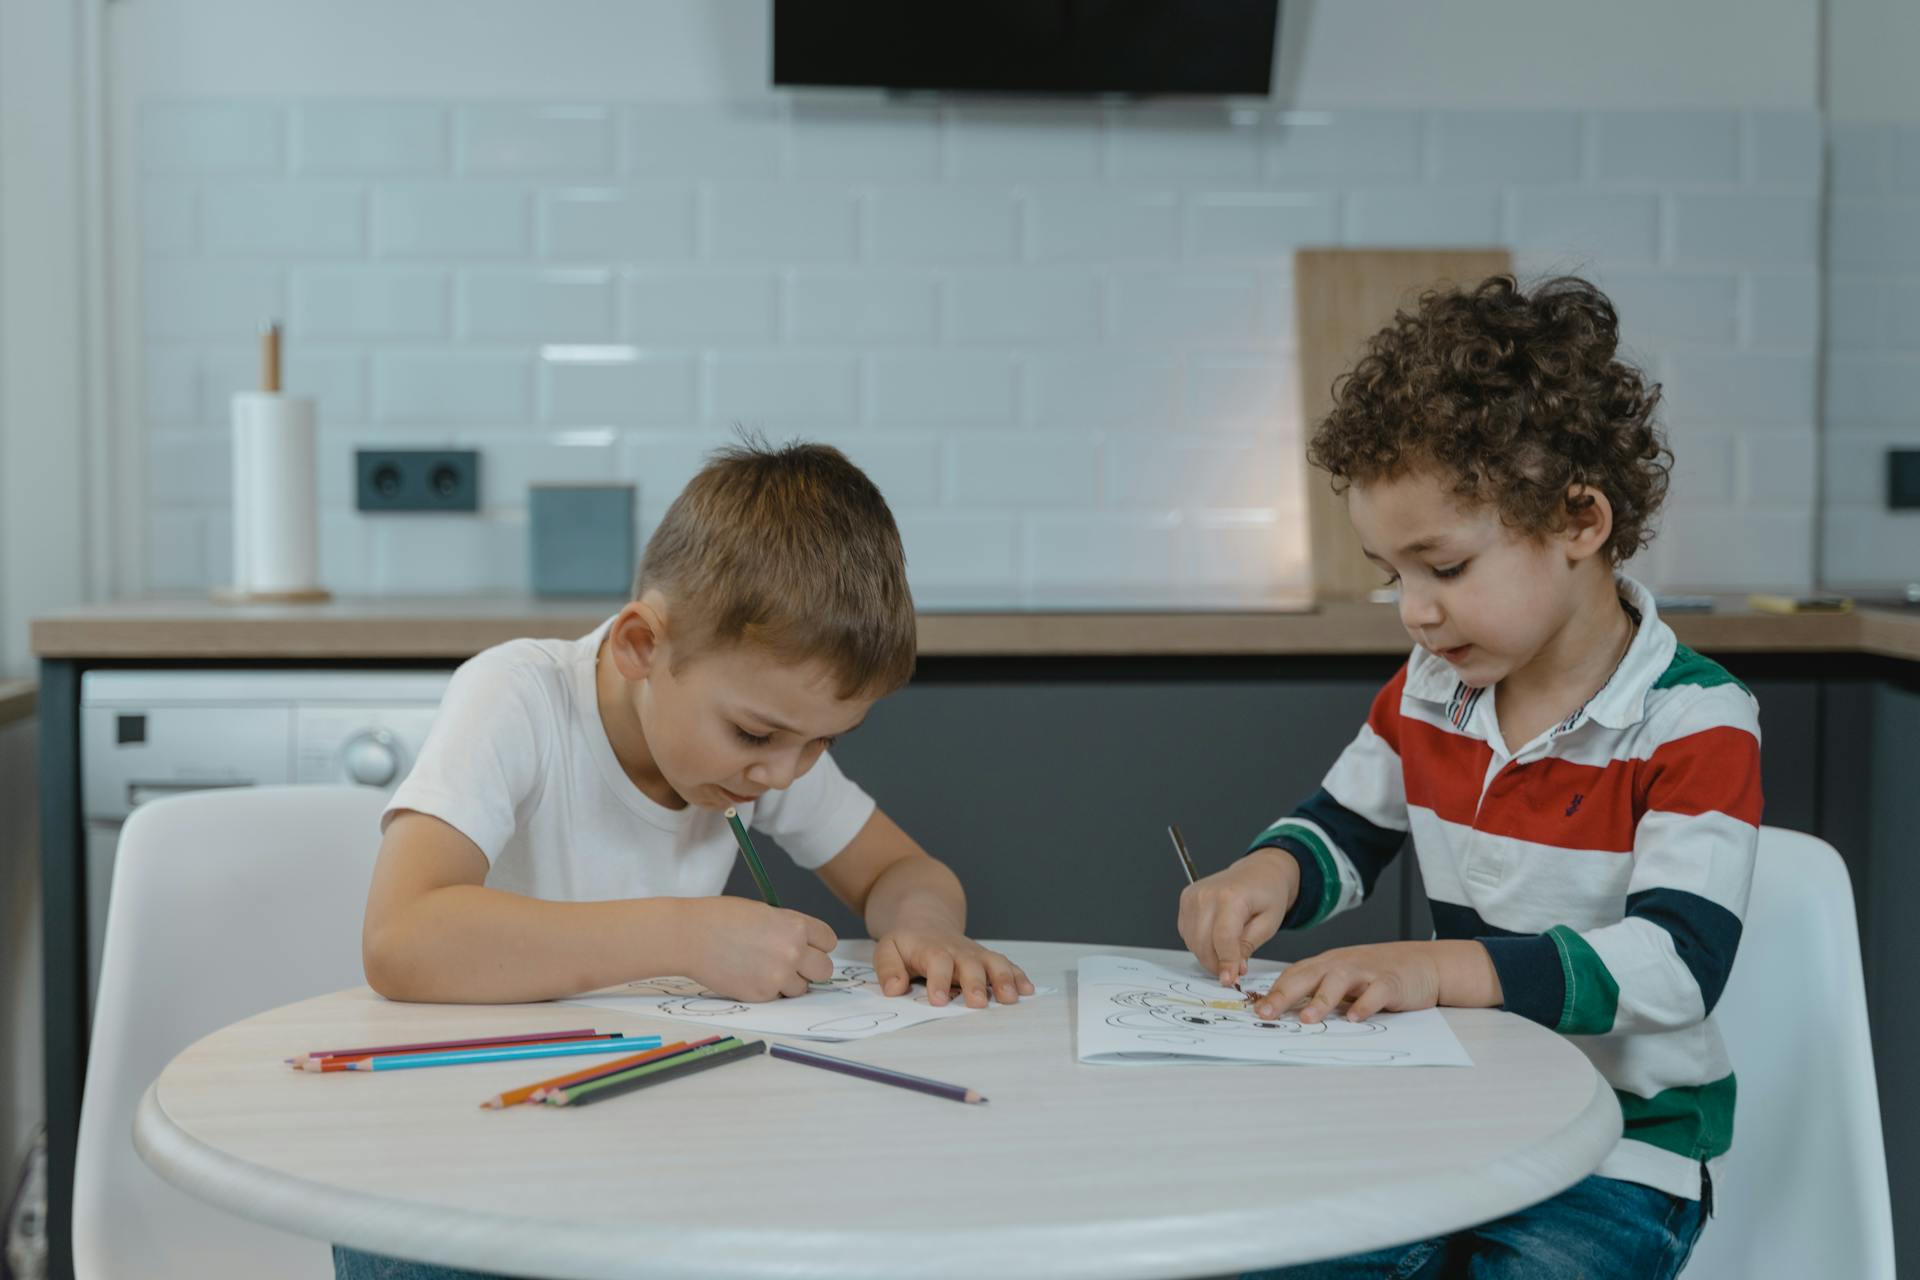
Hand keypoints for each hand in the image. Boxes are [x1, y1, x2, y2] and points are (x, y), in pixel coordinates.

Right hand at [679, 897, 836, 1001]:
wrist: (690, 936)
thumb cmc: (722, 919)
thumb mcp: (764, 913)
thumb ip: (788, 929)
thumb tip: (805, 946)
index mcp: (796, 926)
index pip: (828, 941)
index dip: (818, 945)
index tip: (810, 947)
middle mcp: (793, 952)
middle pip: (825, 970)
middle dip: (812, 968)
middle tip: (795, 965)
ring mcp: (778, 976)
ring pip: (802, 988)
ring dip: (789, 982)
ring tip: (764, 968)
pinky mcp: (762, 995)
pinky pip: (777, 997)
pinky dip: (767, 990)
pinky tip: (748, 974)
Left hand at [872, 929, 1034, 1007]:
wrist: (927, 920)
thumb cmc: (907, 943)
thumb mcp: (887, 950)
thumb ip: (888, 969)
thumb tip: (894, 989)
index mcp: (931, 949)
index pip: (937, 963)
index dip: (939, 981)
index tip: (940, 1001)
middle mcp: (957, 951)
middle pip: (970, 964)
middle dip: (975, 983)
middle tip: (978, 1003)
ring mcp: (975, 954)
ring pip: (993, 963)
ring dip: (1004, 979)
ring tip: (1011, 998)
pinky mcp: (987, 959)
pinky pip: (1006, 964)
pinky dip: (1018, 976)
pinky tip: (1028, 990)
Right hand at [1177, 848, 1299, 988]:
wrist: (1258, 872)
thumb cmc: (1267, 894)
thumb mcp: (1269, 923)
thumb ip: (1248, 946)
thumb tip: (1232, 970)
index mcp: (1231, 896)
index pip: (1222, 939)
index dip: (1226, 963)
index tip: (1230, 980)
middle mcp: (1206, 894)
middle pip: (1202, 943)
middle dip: (1216, 964)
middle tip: (1232, 972)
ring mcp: (1193, 896)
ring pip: (1192, 941)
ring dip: (1207, 955)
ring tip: (1227, 954)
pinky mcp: (1186, 899)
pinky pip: (1187, 933)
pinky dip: (1200, 943)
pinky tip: (1216, 940)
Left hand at [1253, 940, 1498, 1022]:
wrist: (1422, 964)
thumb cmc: (1376, 975)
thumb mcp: (1343, 981)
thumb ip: (1318, 993)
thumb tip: (1284, 1013)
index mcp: (1326, 966)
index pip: (1293, 976)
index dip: (1273, 992)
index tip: (1254, 1010)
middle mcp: (1341, 965)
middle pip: (1307, 976)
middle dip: (1284, 994)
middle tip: (1266, 1013)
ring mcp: (1366, 972)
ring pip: (1339, 981)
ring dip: (1322, 999)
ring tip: (1308, 1019)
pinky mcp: (1390, 982)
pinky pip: (1376, 992)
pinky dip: (1365, 1004)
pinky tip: (1356, 1017)